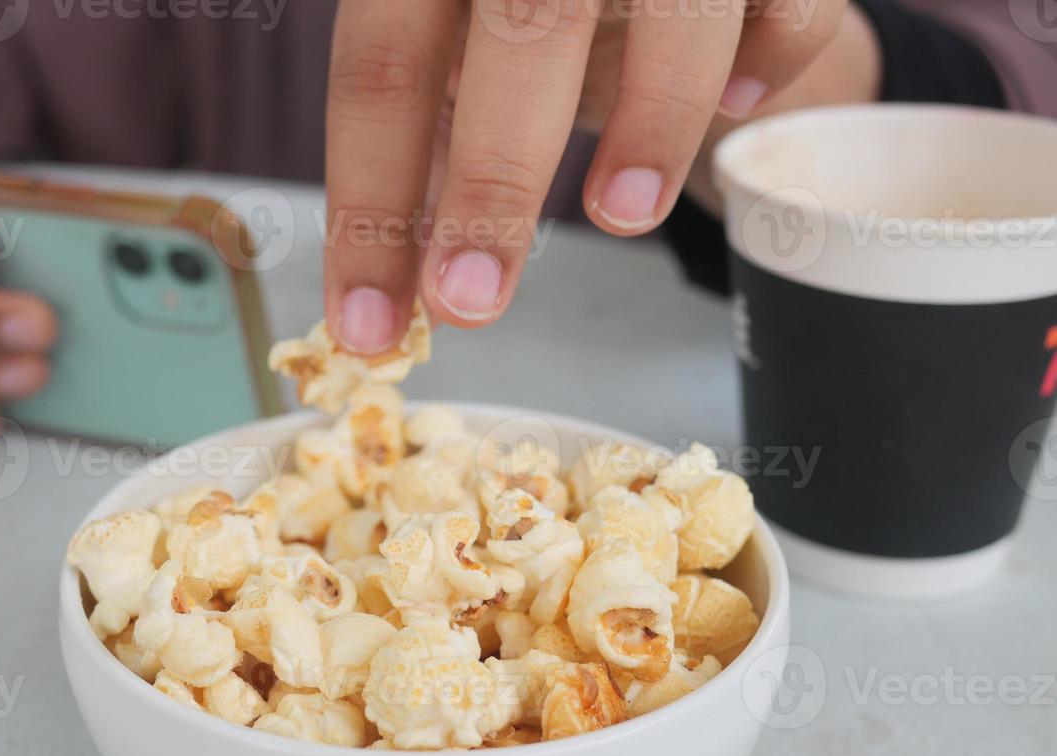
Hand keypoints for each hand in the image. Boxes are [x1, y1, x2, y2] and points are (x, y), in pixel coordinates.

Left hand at [323, 0, 850, 351]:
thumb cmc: (528, 4)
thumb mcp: (453, 50)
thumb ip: (420, 152)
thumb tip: (384, 293)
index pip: (382, 73)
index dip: (372, 204)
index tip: (368, 324)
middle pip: (518, 34)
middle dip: (489, 183)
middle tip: (468, 304)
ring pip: (677, 2)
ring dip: (652, 119)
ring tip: (620, 214)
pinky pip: (787, 1)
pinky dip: (771, 57)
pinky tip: (737, 106)